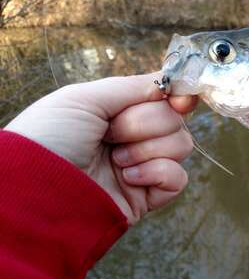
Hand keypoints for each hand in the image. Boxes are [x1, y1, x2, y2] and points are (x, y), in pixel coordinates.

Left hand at [4, 73, 197, 223]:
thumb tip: (170, 83)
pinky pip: (179, 178)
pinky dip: (157, 173)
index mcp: (118, 111)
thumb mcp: (84, 98)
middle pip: (175, 119)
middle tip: (112, 135)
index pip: (164, 97)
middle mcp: (134, 137)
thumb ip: (132, 86)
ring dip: (148, 149)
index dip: (178, 96)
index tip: (179, 100)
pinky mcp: (148, 195)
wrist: (38, 191)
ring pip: (181, 145)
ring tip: (116, 160)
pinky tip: (128, 178)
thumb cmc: (49, 140)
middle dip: (145, 124)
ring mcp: (143, 166)